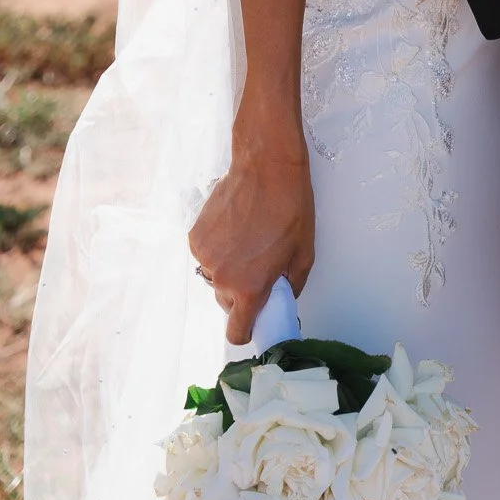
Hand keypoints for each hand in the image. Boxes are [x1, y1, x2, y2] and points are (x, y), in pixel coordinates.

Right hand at [189, 138, 312, 344]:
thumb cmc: (290, 206)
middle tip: (259, 267)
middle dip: (242, 293)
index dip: (246, 329)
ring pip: (216, 278)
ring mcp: (205, 257)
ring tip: (248, 241)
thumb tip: (282, 297)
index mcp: (249, 287)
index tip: (255, 319)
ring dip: (229, 269)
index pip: (237, 332)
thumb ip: (291, 285)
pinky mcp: (195, 238)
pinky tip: (234, 227)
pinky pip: (206, 256)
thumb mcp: (304, 252)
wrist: (266, 167)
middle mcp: (222, 278)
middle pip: (227, 304)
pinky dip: (218, 249)